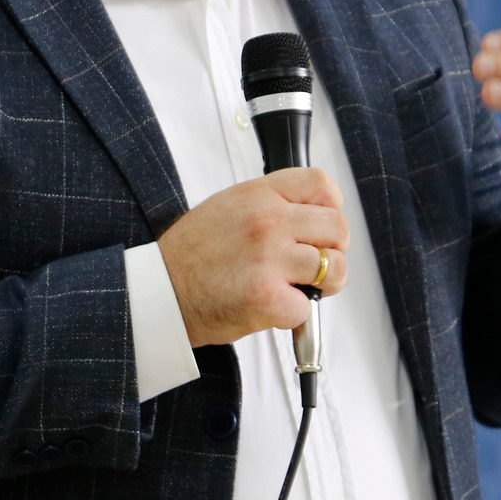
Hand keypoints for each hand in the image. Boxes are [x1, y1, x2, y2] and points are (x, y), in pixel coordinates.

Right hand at [155, 168, 350, 347]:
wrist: (162, 292)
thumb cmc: (193, 254)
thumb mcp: (229, 205)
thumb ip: (271, 203)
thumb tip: (312, 214)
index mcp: (260, 194)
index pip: (322, 184)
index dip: (331, 206)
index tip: (322, 225)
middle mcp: (268, 221)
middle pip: (338, 227)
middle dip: (334, 250)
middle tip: (315, 264)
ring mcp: (269, 259)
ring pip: (333, 268)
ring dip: (324, 285)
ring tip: (300, 288)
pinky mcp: (268, 298)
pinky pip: (308, 308)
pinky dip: (295, 315)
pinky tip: (272, 307)